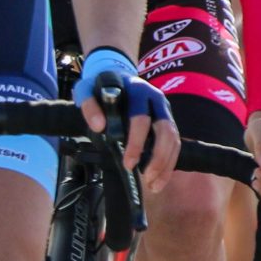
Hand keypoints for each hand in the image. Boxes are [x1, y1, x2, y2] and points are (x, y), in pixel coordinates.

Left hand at [72, 49, 178, 196]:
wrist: (116, 76)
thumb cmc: (100, 86)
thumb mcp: (86, 90)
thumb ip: (89, 105)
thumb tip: (99, 126)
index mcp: (138, 91)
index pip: (141, 118)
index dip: (136, 142)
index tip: (128, 162)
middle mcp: (156, 99)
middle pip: (165, 130)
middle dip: (157, 157)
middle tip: (145, 177)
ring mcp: (164, 111)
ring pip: (173, 139)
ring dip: (166, 164)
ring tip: (154, 185)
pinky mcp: (167, 122)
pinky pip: (174, 144)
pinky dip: (169, 164)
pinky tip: (159, 180)